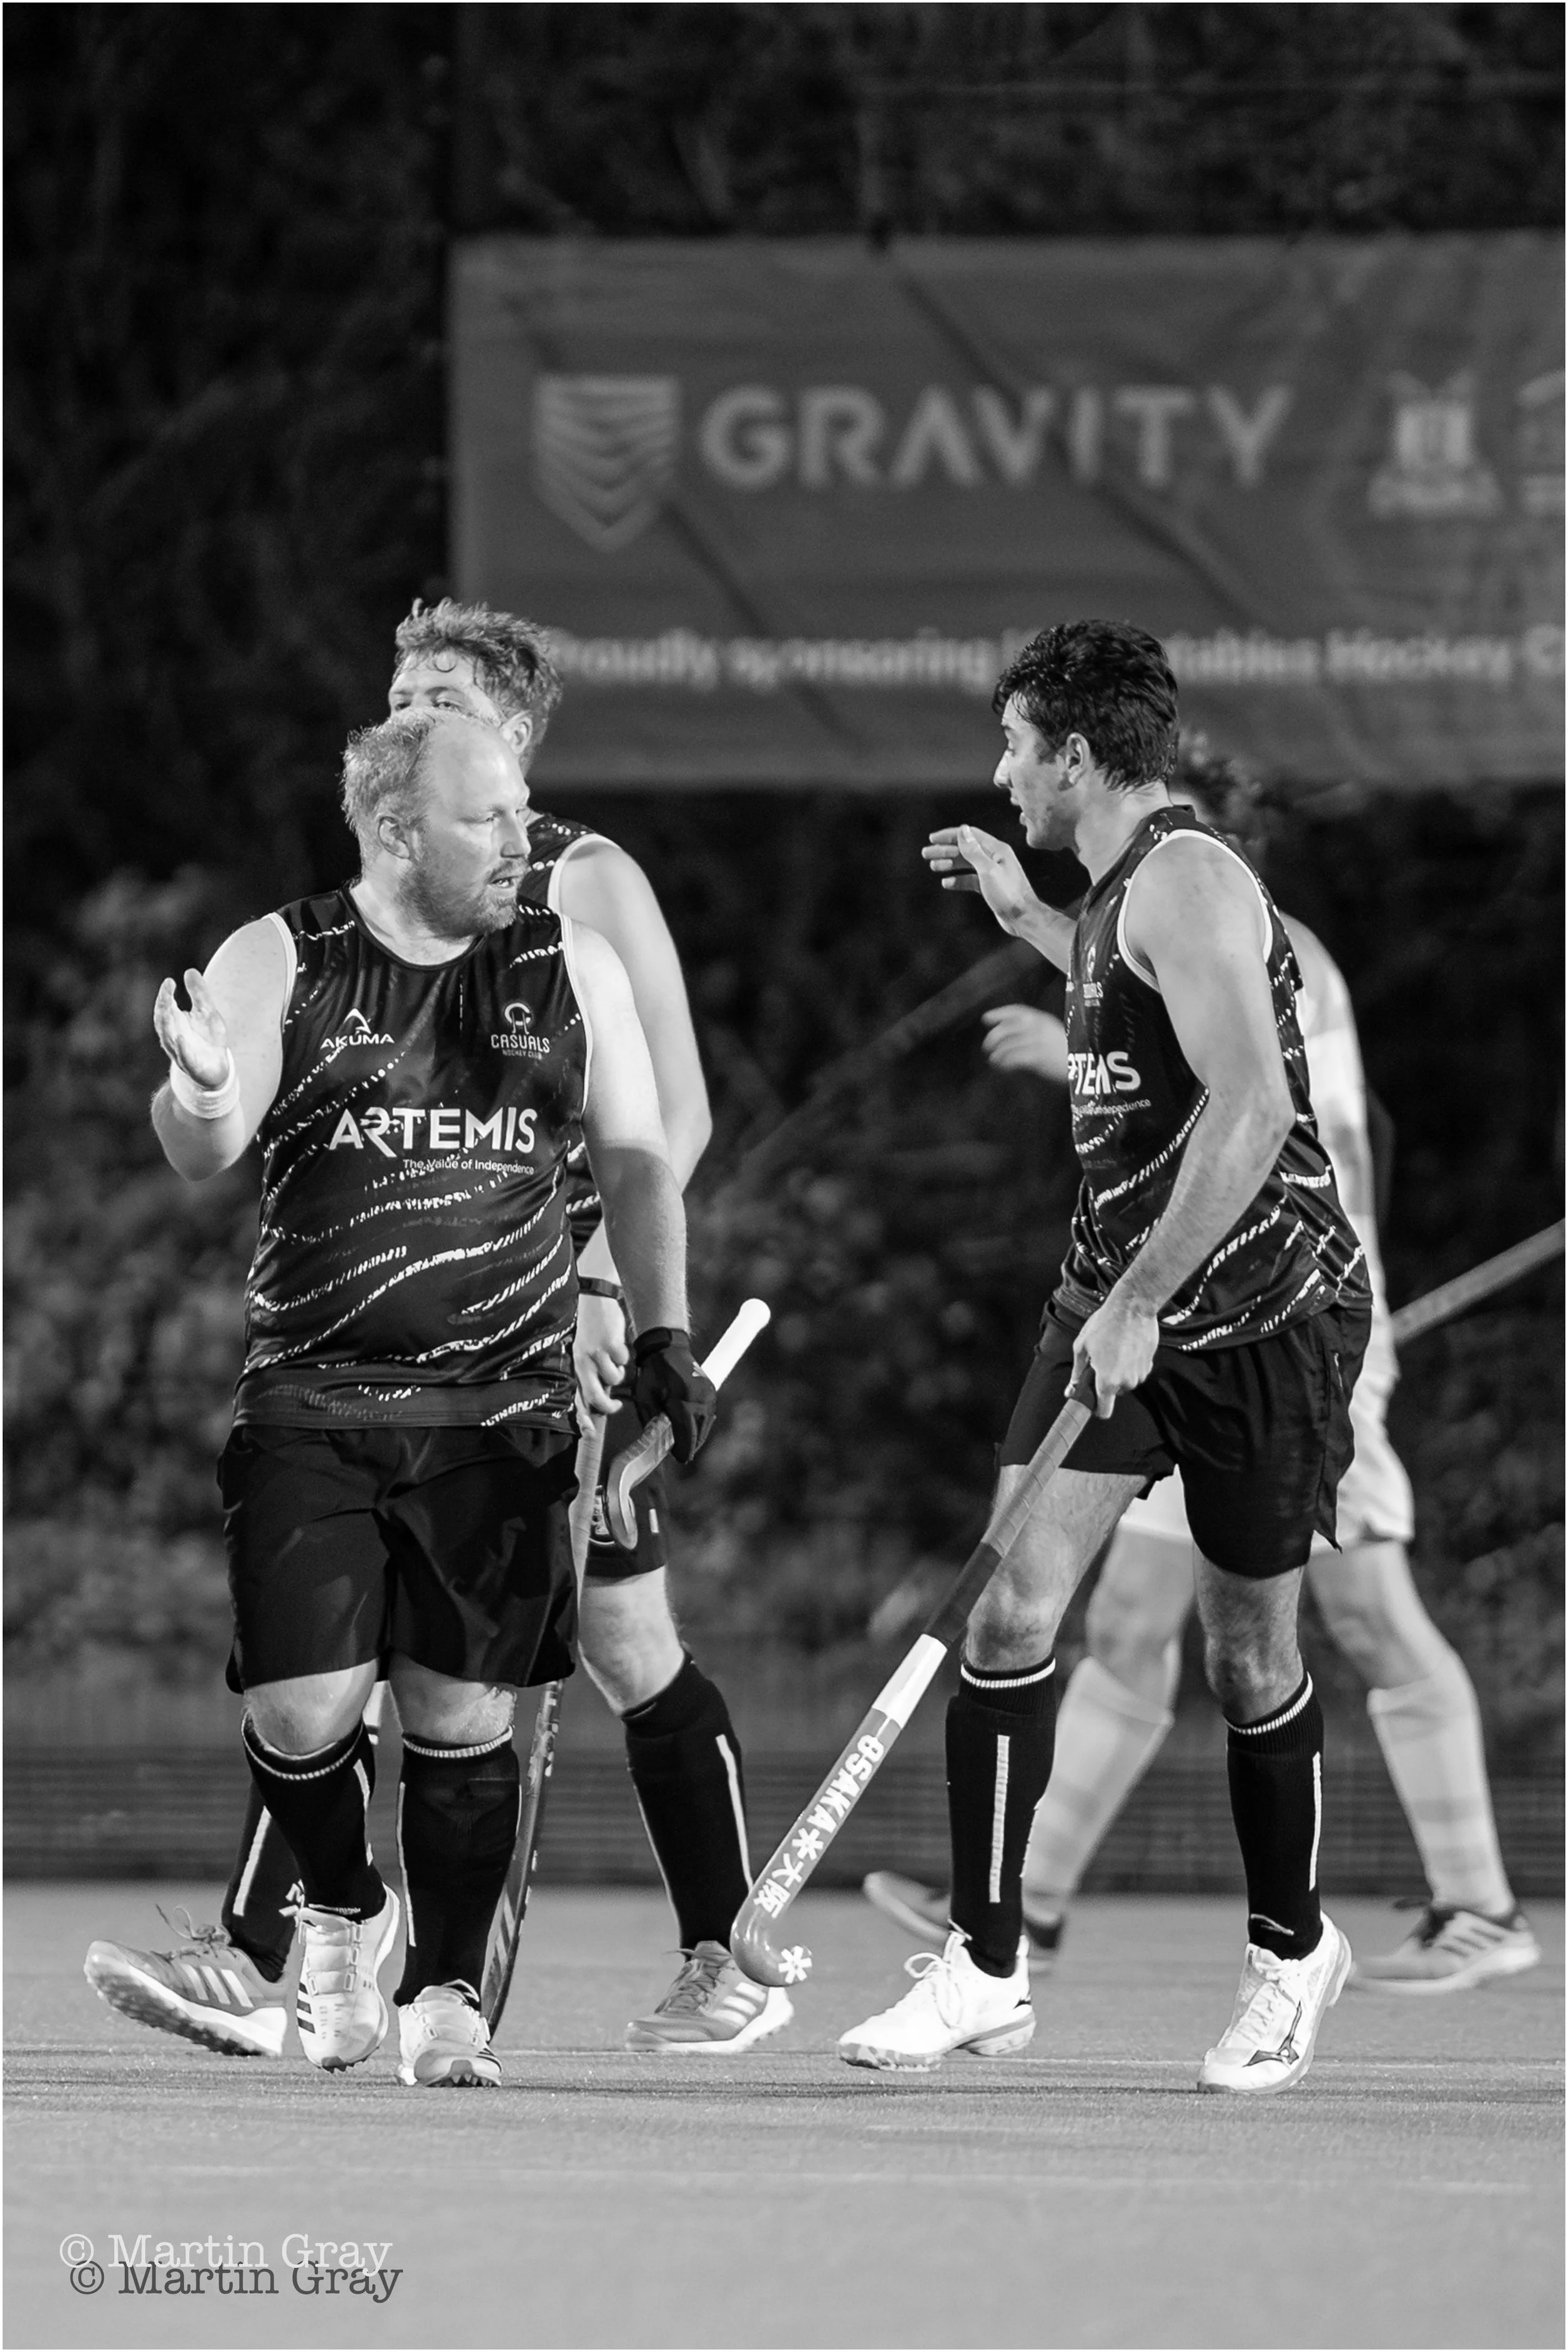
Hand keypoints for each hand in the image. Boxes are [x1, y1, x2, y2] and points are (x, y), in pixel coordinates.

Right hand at [153, 968, 230, 1087]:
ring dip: (167, 1026)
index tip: (170, 981)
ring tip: (169, 1009)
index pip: (165, 1007)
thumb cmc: (208, 1039)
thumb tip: (189, 971)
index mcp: (175, 1023)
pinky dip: (181, 1048)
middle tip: (166, 992)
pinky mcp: (192, 1066)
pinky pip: (184, 1057)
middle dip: (163, 1006)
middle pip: (163, 1021)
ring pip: (169, 1039)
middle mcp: (173, 1037)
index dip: (165, 994)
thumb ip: (199, 994)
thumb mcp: (207, 1012)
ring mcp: (181, 1052)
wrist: (217, 1069)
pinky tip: (181, 1038)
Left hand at [574, 1290, 628, 1419]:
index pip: (575, 1397)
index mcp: (573, 1365)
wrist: (594, 1297)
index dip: (582, 1418)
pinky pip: (623, 1361)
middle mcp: (582, 1362)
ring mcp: (596, 1353)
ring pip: (613, 1379)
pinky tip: (618, 1346)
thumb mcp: (581, 1351)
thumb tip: (599, 1397)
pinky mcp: (611, 1343)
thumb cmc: (588, 1327)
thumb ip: (587, 1373)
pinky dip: (624, 1358)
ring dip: (618, 1375)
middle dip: (608, 1407)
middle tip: (616, 1406)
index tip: (590, 1432)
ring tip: (615, 1363)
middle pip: (595, 1396)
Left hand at [624, 1328, 716, 1463]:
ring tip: (686, 1444)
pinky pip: (708, 1414)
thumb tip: (658, 1443)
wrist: (666, 1346)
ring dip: (697, 1435)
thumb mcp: (645, 1398)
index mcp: (682, 1400)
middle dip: (690, 1445)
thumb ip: (652, 1423)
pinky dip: (701, 1424)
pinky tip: (693, 1429)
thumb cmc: (652, 1371)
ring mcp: (708, 1394)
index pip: (687, 1434)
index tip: (680, 1459)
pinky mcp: (711, 1391)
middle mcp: (699, 1398)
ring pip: (706, 1424)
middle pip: (699, 1432)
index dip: (683, 1449)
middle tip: (681, 1454)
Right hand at [922, 826, 1039, 935]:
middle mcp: (995, 858)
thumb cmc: (1009, 894)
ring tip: (933, 866)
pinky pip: (970, 879)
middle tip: (926, 853)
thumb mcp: (988, 870)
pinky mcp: (989, 887)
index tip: (932, 838)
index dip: (950, 835)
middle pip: (965, 849)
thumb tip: (962, 830)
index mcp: (997, 850)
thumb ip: (973, 850)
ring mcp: (992, 872)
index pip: (969, 835)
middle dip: (945, 850)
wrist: (1023, 918)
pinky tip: (947, 882)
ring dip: (949, 863)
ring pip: (966, 864)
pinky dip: (958, 880)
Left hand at [982, 1004, 1068, 1081]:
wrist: (1090, 1062)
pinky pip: (1013, 1059)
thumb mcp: (1056, 1034)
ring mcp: (1036, 1041)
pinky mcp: (1037, 1057)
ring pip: (1007, 1045)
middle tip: (987, 1047)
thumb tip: (1018, 1038)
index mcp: (1044, 1018)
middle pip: (1006, 1028)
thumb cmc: (1075, 1050)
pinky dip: (1004, 1063)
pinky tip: (1002, 1068)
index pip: (1016, 1011)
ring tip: (993, 1061)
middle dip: (993, 1037)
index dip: (999, 1014)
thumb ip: (1039, 1032)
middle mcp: (1038, 1027)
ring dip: (997, 1054)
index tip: (985, 1019)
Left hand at [1070, 1293, 1159, 1418]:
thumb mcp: (1082, 1346)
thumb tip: (1072, 1388)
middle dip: (1107, 1381)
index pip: (1104, 1411)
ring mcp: (1141, 1373)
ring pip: (1126, 1381)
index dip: (1096, 1409)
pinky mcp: (1150, 1363)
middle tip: (1100, 1361)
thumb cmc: (1105, 1324)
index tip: (1092, 1402)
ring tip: (1113, 1349)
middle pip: (1115, 1393)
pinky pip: (1137, 1370)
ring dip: (1119, 1371)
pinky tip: (1125, 1346)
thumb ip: (1077, 1372)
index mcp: (1107, 1380)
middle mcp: (1126, 1382)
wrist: (1133, 1307)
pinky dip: (1131, 1363)